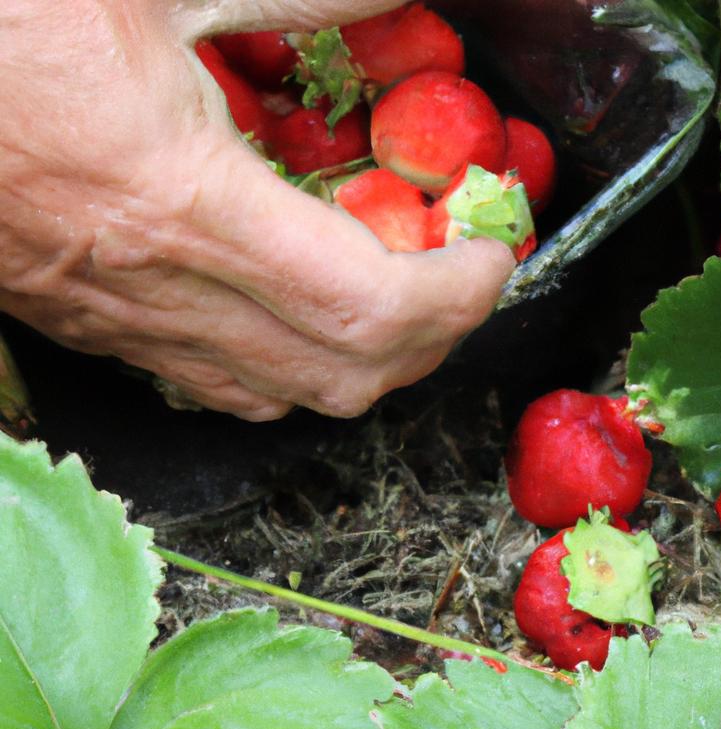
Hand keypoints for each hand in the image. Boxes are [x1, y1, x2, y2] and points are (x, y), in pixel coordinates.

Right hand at [0, 1, 513, 420]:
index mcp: (178, 200)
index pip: (370, 308)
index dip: (457, 297)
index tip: (494, 255)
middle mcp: (153, 287)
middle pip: (343, 377)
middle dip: (432, 341)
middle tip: (464, 280)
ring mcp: (118, 320)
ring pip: (284, 397)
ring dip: (367, 363)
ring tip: (405, 300)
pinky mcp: (87, 324)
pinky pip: (217, 386)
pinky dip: (290, 368)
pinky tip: (302, 317)